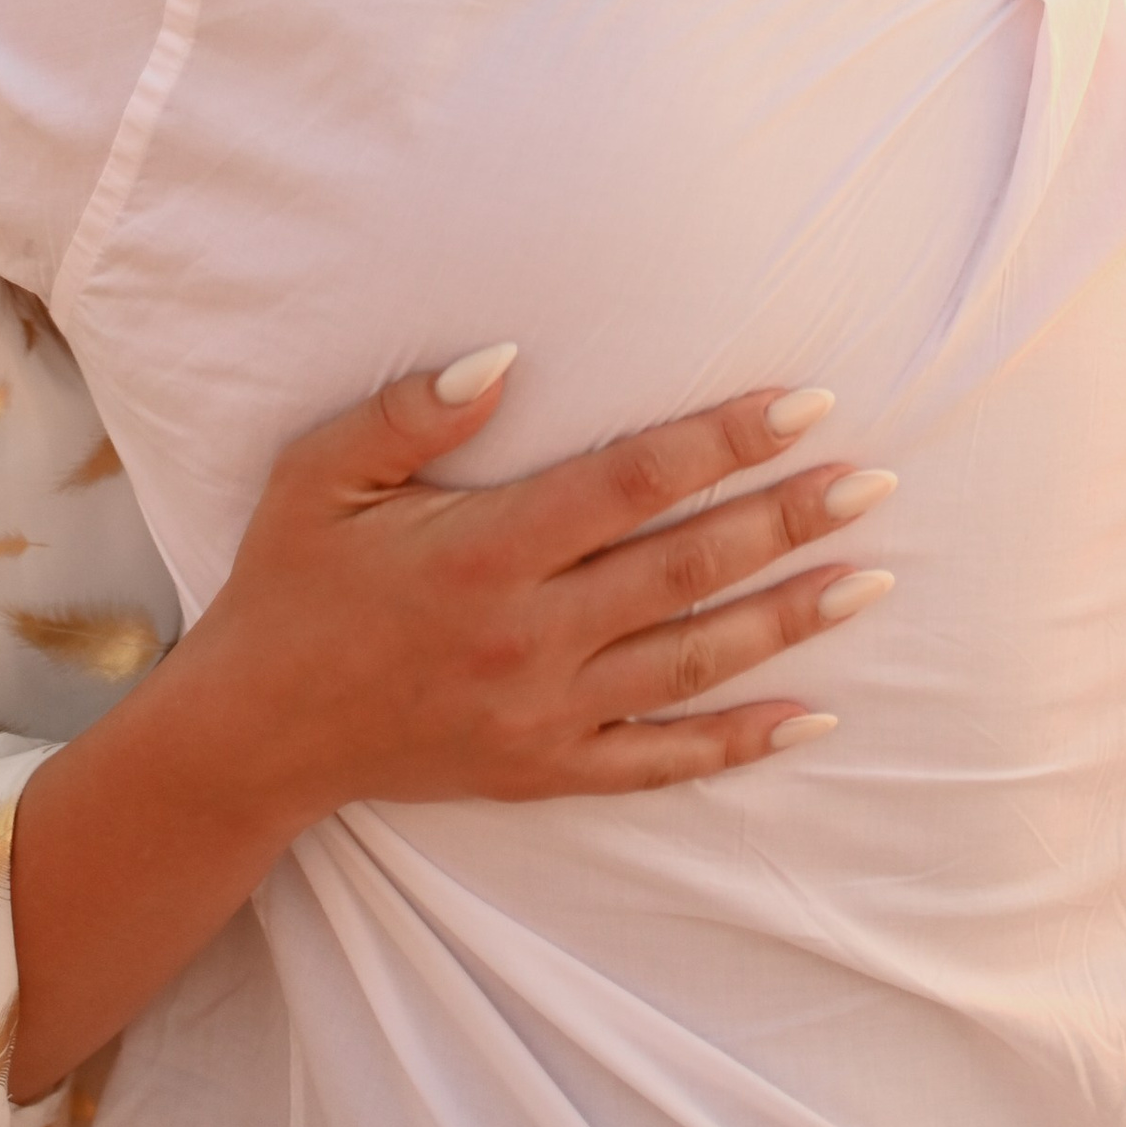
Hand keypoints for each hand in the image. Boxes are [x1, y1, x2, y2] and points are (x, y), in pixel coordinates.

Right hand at [177, 350, 891, 828]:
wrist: (253, 733)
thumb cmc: (291, 584)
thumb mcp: (320, 475)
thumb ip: (411, 411)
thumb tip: (505, 357)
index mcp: (483, 551)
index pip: (631, 483)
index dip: (722, 441)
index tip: (801, 405)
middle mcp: (528, 635)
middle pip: (686, 568)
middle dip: (786, 520)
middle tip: (870, 482)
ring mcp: (544, 711)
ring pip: (694, 661)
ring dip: (789, 619)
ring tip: (872, 577)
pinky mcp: (546, 769)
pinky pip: (663, 759)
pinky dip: (741, 743)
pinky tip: (811, 716)